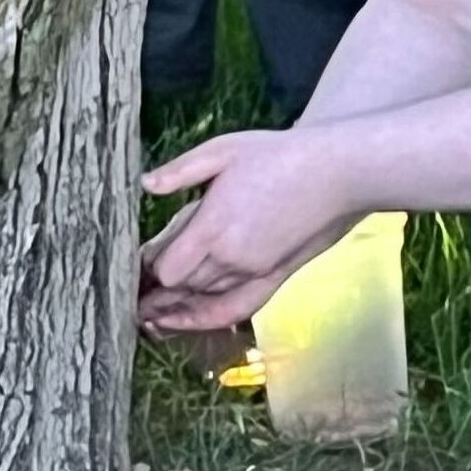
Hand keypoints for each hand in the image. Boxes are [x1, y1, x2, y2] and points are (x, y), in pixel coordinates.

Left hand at [138, 128, 361, 336]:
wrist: (336, 172)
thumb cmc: (279, 154)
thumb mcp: (224, 149)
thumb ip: (181, 170)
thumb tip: (145, 184)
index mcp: (213, 225)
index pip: (166, 269)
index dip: (148, 269)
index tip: (137, 264)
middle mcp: (230, 258)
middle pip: (181, 288)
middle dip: (156, 291)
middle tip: (134, 293)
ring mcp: (253, 272)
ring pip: (204, 300)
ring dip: (176, 306)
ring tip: (150, 312)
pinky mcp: (274, 278)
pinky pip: (234, 310)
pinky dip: (206, 319)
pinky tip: (188, 320)